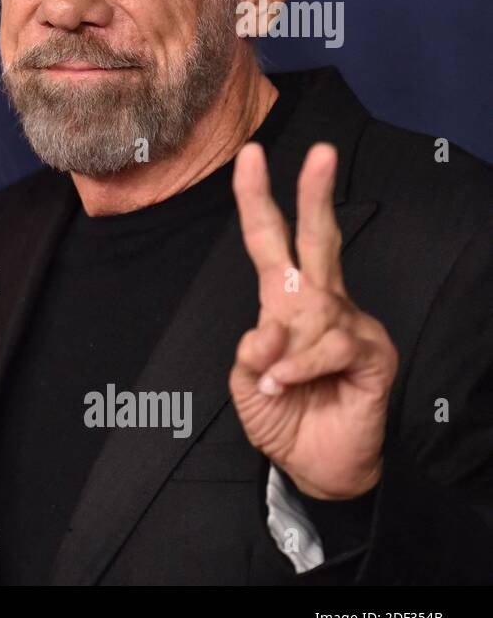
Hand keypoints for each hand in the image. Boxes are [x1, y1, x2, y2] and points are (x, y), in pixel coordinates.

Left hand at [230, 142, 397, 499]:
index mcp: (284, 301)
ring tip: (273, 384)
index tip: (249, 156)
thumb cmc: (282, 416)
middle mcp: (320, 302)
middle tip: (319, 152)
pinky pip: (331, 344)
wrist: (317, 466)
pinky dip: (300, 367)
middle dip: (314, 194)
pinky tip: (286, 385)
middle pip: (320, 238)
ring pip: (314, 307)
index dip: (258, 200)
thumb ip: (247, 354)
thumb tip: (264, 330)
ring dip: (283, 347)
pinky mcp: (373, 352)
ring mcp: (351, 324)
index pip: (270, 242)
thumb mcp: (245, 384)